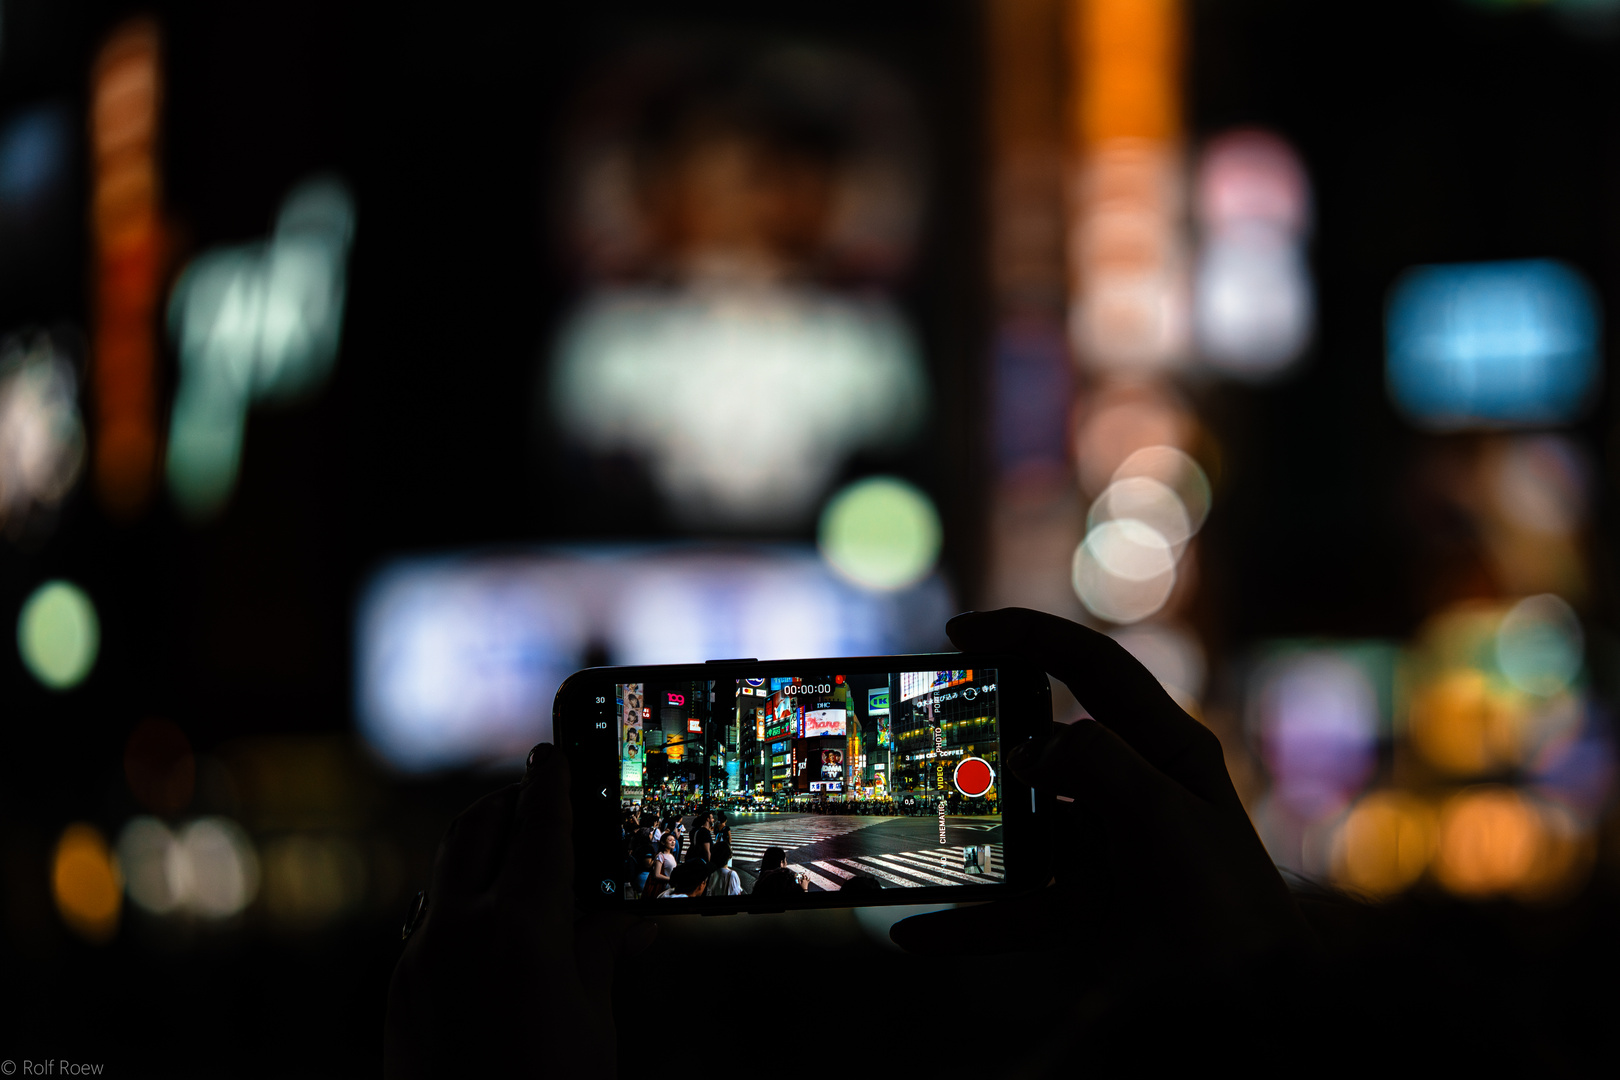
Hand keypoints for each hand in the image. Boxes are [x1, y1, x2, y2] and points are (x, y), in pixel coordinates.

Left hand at [384, 745, 654, 1078]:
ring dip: (484, 847)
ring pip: (448, 870)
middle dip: (511, 801)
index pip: (539, 826)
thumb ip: (599, 947)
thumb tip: (629, 910)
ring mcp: (418, 959)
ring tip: (524, 852)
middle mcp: (458, 930)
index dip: (552, 781)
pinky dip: (466, 896)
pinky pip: (432, 916)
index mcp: (518, 929)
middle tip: (542, 792)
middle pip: (477, 828)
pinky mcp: (400, 989)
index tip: (554, 749)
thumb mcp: (591, 1016)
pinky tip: (499, 921)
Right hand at [892, 609, 1314, 969]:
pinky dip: (972, 918)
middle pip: (1044, 746)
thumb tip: (1031, 749)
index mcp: (1167, 747)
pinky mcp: (1092, 906)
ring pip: (1023, 829)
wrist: (1259, 1009)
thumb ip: (1098, 766)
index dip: (1026, 635)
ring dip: (971, 838)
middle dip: (985, 744)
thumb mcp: (1165, 819)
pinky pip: (1019, 905)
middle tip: (927, 743)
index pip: (1091, 664)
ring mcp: (1110, 848)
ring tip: (914, 838)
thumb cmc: (1230, 908)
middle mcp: (1136, 788)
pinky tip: (921, 930)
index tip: (959, 632)